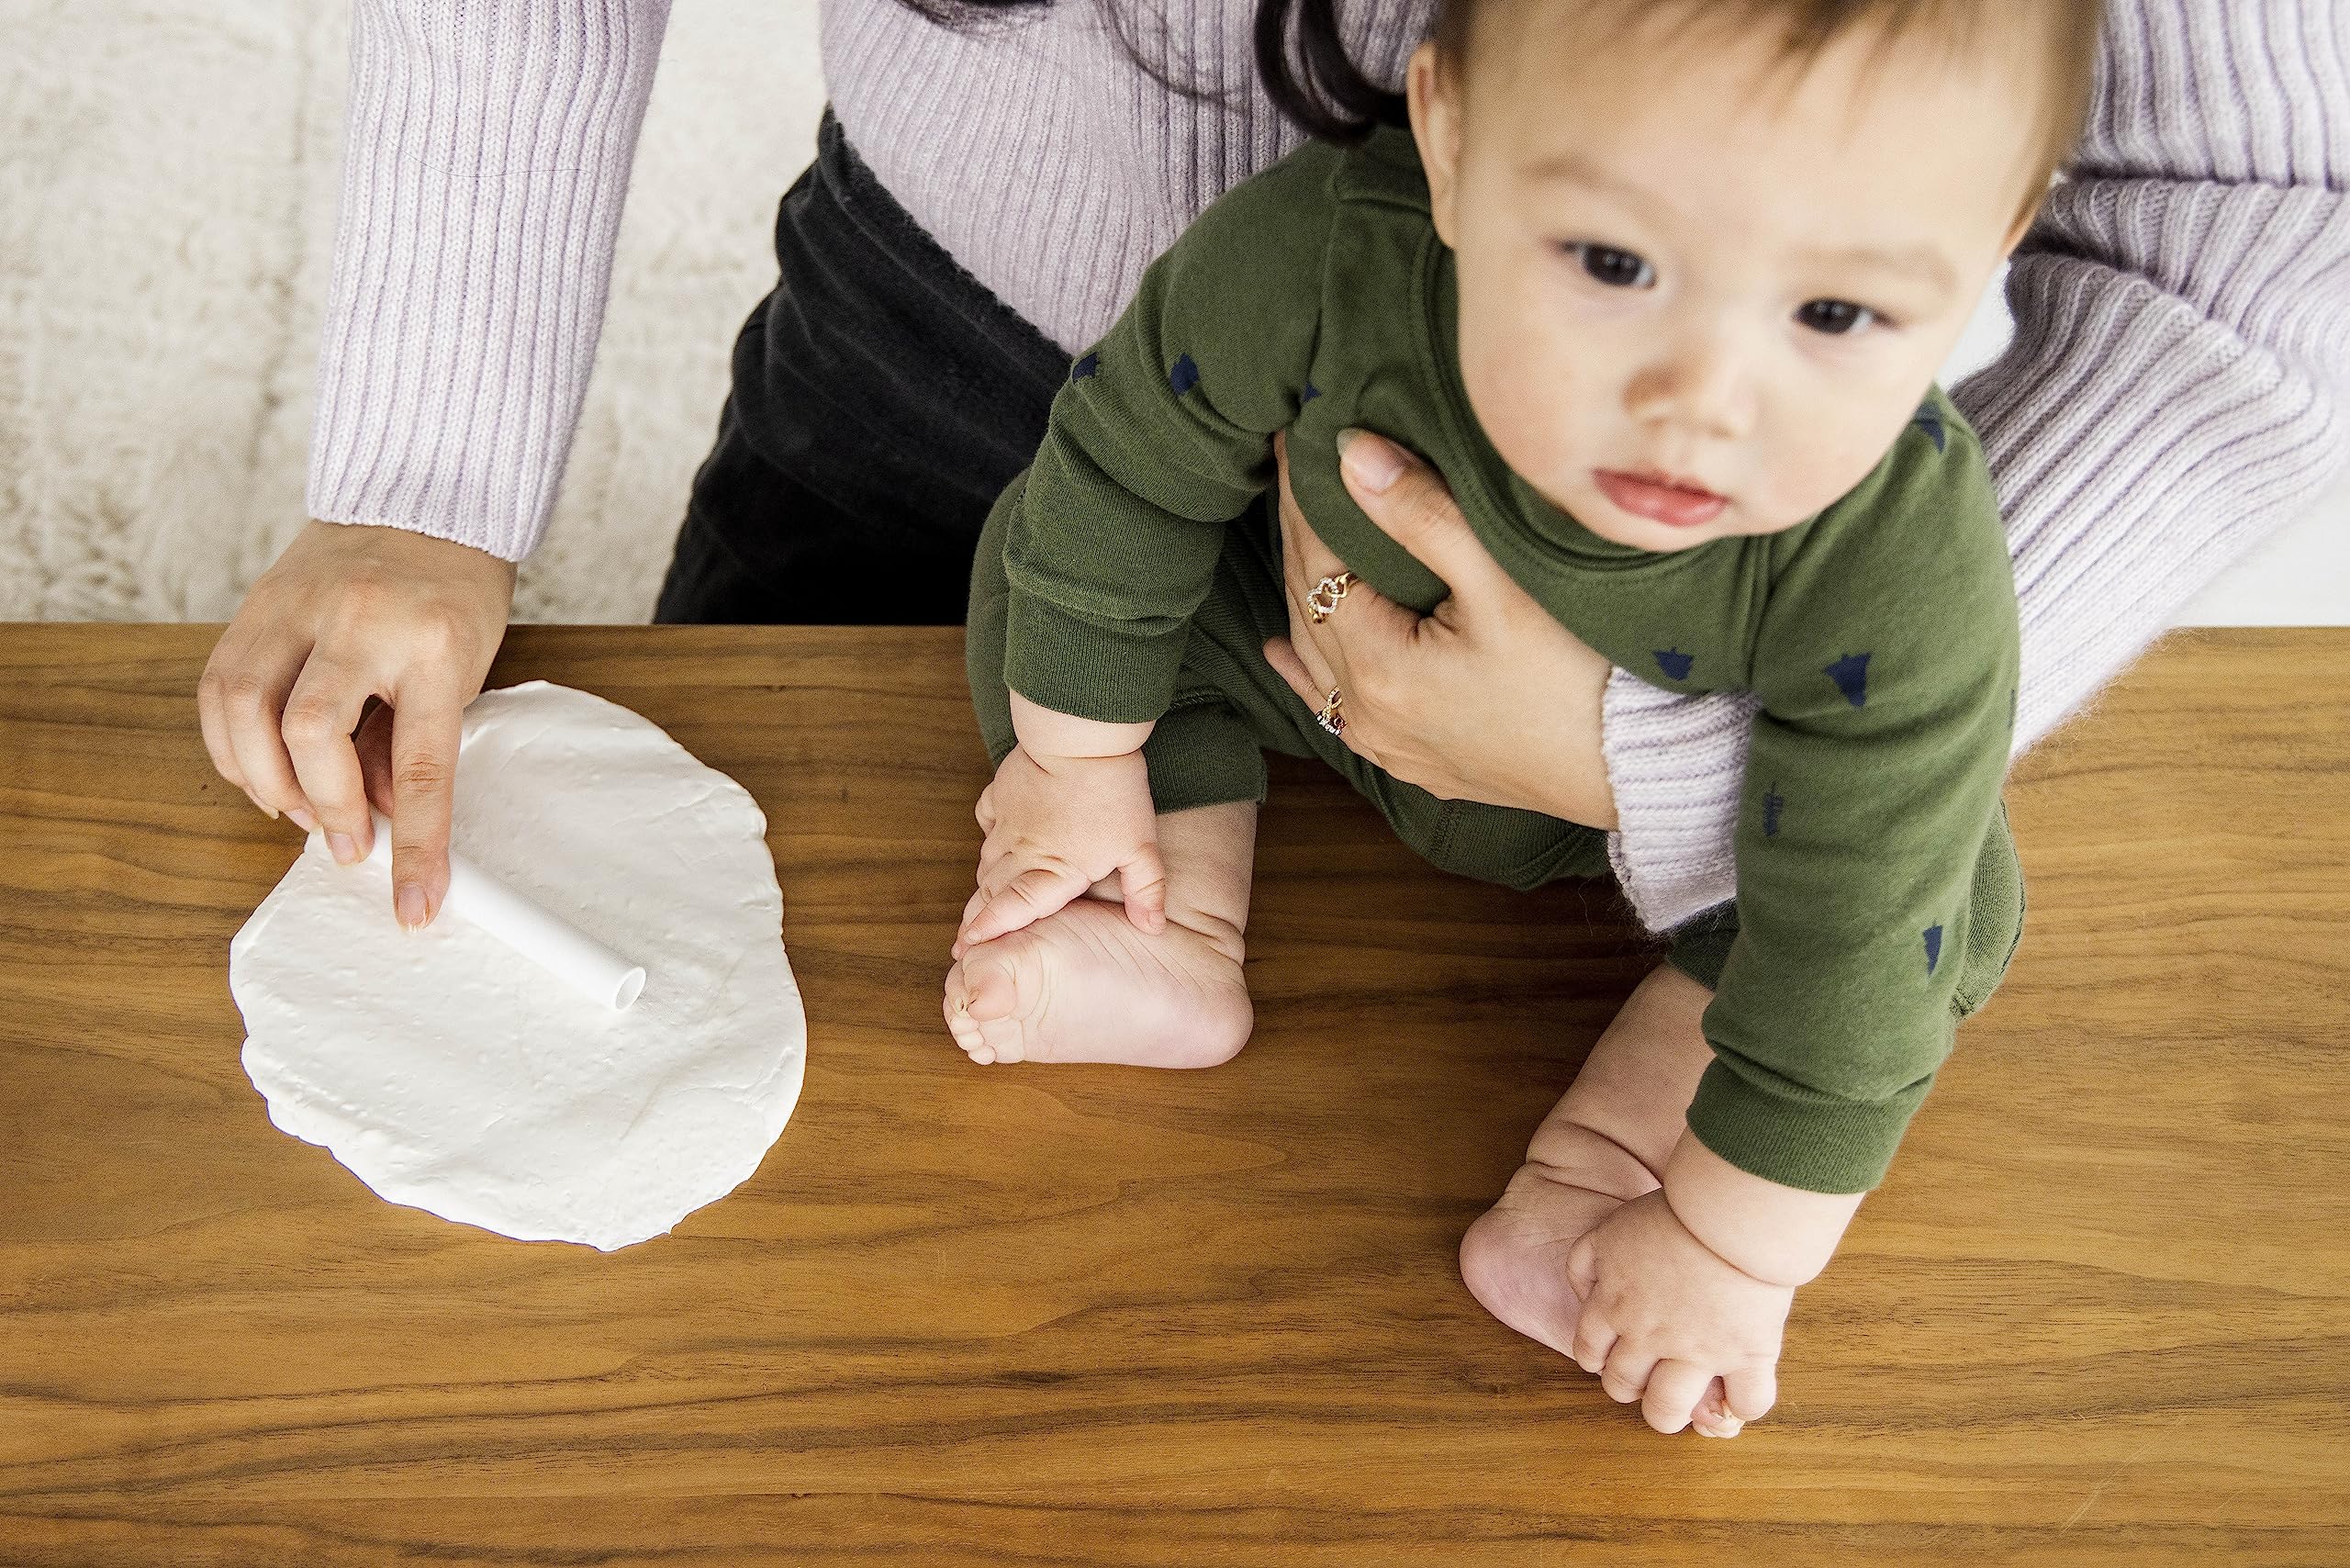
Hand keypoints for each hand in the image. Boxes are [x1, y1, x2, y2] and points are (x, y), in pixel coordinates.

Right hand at [198, 520, 515, 927]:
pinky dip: (231, 743)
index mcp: (436, 645)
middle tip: (344, 840)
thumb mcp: (463, 670)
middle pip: (309, 731)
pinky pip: (219, 686)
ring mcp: (297, 606)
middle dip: (320, 805)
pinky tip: (260, 770)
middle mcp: (361, 622)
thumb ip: (415, 742)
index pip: (423, 764)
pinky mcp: (255, 604)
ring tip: (298, 809)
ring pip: (242, 707)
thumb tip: (382, 822)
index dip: (415, 845)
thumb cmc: (455, 593)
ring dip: (262, 779)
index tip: (413, 906)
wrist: (424, 497)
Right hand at [956, 744, 1167, 951]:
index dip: (991, 928)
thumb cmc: (1114, 792)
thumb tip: (1153, 927)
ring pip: (987, 861)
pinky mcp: (1003, 794)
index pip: (1015, 909)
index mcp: (1055, 870)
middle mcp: (1024, 851)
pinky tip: (992, 843)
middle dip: (974, 918)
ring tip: (976, 905)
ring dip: (982, 885)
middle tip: (963, 942)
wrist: (1082, 738)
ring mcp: (1009, 822)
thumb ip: (1146, 890)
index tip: (969, 945)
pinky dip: (987, 837)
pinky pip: (986, 821)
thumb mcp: (1141, 846)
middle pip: (992, 890)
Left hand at [1261, 427, 1619, 828]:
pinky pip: (1336, 709)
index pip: (1316, 561)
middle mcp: (1368, 714)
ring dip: (1301, 597)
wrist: (1639, 768)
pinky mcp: (1418, 765)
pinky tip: (1284, 654)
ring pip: (1315, 660)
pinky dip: (1309, 671)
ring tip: (1294, 539)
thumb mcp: (1504, 584)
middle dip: (1298, 536)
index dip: (1302, 497)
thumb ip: (1423, 516)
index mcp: (1378, 665)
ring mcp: (1389, 746)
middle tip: (1290, 472)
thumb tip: (1352, 454)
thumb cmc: (1582, 675)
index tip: (1293, 439)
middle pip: (1306, 608)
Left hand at [1564, 1188, 1790, 1436]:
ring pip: (1668, 1410)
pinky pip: (1745, 1403)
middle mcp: (1649, 1337)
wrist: (1729, 1213)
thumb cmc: (1673, 1211)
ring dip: (1668, 1413)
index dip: (1597, 1358)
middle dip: (1627, 1388)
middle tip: (1644, 1381)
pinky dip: (1743, 1404)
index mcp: (1613, 1304)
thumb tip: (1583, 1296)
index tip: (1609, 1356)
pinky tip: (1740, 1392)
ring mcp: (1698, 1352)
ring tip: (1681, 1405)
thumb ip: (1586, 1263)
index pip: (1589, 1350)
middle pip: (1621, 1385)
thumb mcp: (1609, 1229)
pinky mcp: (1746, 1354)